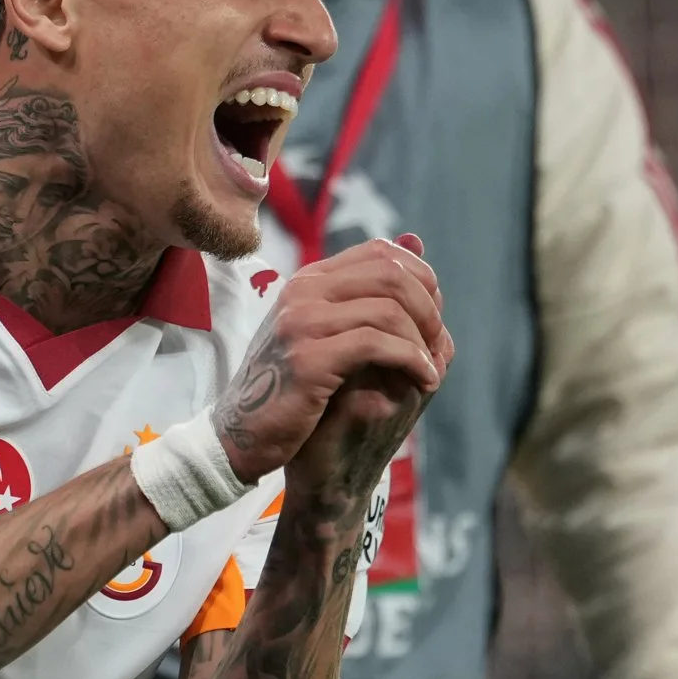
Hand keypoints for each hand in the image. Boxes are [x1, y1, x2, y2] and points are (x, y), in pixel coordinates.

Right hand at [213, 235, 452, 485]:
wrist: (240, 436)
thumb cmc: (289, 389)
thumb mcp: (325, 334)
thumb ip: (365, 296)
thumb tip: (415, 242)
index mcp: (309, 281)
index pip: (381, 253)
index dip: (421, 279)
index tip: (433, 316)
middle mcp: (303, 292)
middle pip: (390, 274)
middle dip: (428, 308)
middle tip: (437, 343)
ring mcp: (301, 323)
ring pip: (388, 309)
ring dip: (422, 341)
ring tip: (431, 369)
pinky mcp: (307, 359)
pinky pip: (376, 344)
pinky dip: (411, 361)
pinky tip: (423, 381)